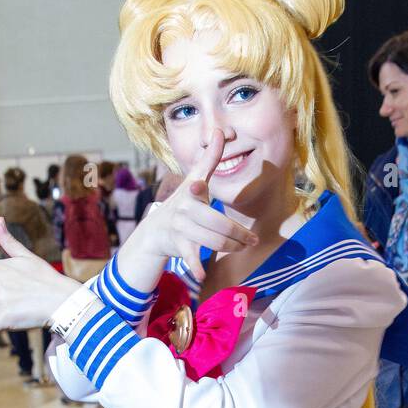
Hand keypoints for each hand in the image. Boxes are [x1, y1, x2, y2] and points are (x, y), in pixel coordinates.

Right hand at [124, 126, 259, 284]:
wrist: (155, 232)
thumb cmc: (182, 203)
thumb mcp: (193, 180)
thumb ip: (209, 159)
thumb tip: (220, 130)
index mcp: (191, 191)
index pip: (197, 186)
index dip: (198, 186)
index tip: (198, 187)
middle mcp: (185, 209)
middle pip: (218, 224)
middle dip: (238, 233)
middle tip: (253, 240)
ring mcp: (180, 228)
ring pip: (211, 240)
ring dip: (231, 246)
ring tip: (243, 248)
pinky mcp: (177, 245)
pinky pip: (190, 257)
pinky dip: (196, 267)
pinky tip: (202, 276)